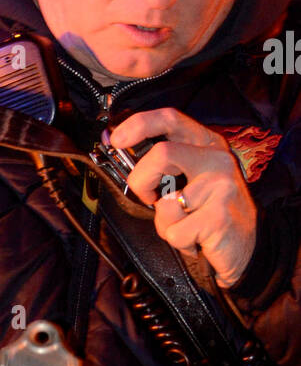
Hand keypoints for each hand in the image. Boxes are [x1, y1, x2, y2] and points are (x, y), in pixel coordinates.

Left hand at [108, 107, 256, 288]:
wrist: (247, 246)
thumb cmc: (211, 211)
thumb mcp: (192, 177)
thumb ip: (164, 164)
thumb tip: (120, 149)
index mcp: (207, 144)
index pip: (170, 119)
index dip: (138, 125)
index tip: (116, 139)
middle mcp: (216, 159)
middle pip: (161, 154)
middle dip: (141, 180)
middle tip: (149, 197)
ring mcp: (220, 186)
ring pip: (164, 202)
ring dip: (165, 223)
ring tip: (187, 224)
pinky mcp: (219, 216)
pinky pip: (175, 231)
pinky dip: (178, 242)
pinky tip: (197, 239)